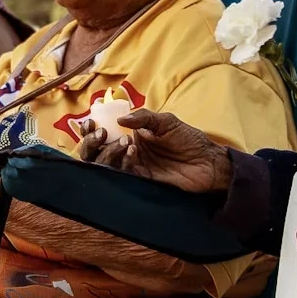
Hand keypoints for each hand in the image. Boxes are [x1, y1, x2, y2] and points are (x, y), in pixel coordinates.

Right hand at [77, 109, 230, 194]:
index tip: (89, 122)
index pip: (103, 132)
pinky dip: (124, 162)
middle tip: (100, 134)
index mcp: (131, 134)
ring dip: (109, 152)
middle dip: (91, 143)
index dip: (90, 129)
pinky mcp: (142, 180)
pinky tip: (134, 152)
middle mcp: (128, 151)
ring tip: (125, 142)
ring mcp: (134, 166)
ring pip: (105, 163)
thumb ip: (143, 117)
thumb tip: (119, 120)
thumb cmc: (189, 138)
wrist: (207, 162)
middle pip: (96, 151)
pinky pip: (123, 173)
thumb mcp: (166, 120)